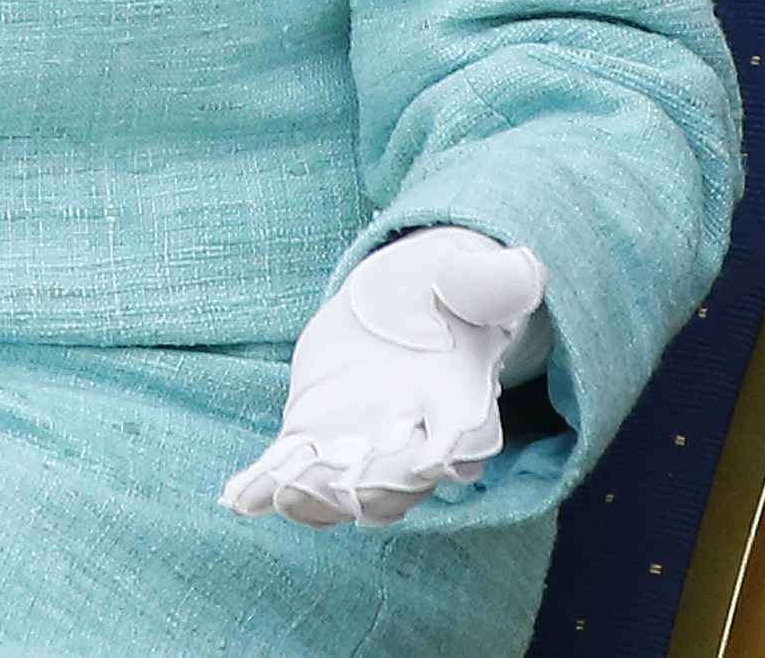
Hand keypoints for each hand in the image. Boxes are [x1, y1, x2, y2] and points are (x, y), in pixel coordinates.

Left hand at [222, 228, 549, 527]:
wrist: (406, 304)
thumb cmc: (448, 291)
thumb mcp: (469, 276)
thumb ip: (492, 280)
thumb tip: (526, 266)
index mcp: (461, 402)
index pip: (467, 442)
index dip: (453, 453)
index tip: (437, 460)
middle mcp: (413, 441)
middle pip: (401, 479)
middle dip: (376, 484)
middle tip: (348, 485)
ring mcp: (360, 445)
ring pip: (340, 486)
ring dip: (315, 494)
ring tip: (284, 492)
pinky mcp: (312, 435)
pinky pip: (287, 467)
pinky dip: (263, 486)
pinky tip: (238, 498)